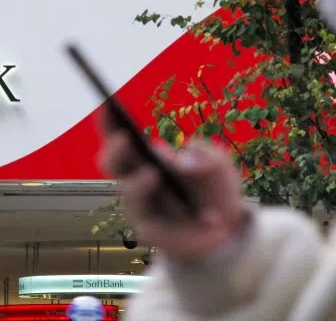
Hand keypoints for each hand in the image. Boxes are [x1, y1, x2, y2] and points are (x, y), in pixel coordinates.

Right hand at [99, 129, 246, 262]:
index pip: (119, 134)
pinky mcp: (148, 232)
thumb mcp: (220, 166)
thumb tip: (178, 159)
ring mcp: (139, 206)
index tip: (107, 104)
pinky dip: (180, 224)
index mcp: (145, 156)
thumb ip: (205, 157)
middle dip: (114, 150)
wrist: (228, 231)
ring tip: (153, 175)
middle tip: (125, 139)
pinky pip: (152, 226)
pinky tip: (207, 223)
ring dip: (138, 183)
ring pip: (128, 192)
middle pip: (111, 162)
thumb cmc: (215, 190)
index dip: (109, 120)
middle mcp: (135, 179)